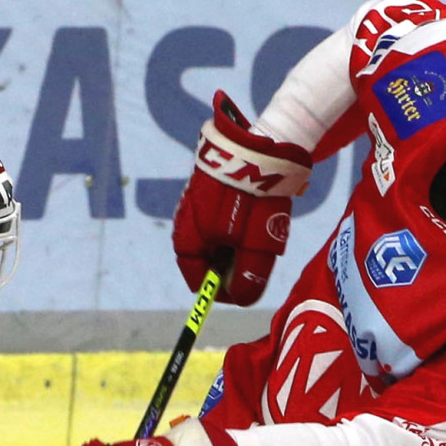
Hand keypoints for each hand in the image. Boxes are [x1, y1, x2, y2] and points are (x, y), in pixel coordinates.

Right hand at [172, 91, 311, 305]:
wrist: (261, 146)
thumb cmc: (256, 200)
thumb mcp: (258, 245)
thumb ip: (249, 276)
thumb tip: (242, 299)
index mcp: (189, 239)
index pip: (196, 277)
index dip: (218, 291)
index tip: (240, 292)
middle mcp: (184, 220)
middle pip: (203, 257)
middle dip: (227, 266)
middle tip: (254, 263)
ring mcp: (193, 200)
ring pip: (211, 235)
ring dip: (231, 244)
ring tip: (257, 237)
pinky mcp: (205, 184)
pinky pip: (215, 215)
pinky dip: (231, 224)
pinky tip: (253, 215)